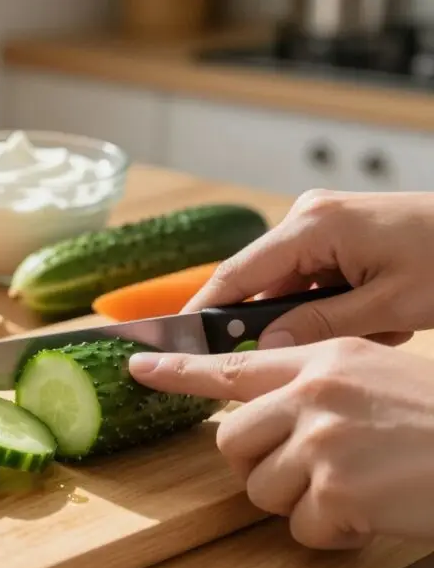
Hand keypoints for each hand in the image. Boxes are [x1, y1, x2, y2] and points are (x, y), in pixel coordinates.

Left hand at [128, 338, 433, 549]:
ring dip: (299, 502)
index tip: (139, 366)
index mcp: (323, 362)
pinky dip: (329, 532)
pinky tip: (368, 514)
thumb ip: (312, 384)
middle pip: (232, 441)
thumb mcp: (373, 377)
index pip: (232, 366)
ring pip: (259, 488)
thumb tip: (258, 408)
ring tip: (352, 489)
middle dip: (258, 465)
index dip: (178, 370)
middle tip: (307, 471)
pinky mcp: (338, 490)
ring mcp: (324, 442)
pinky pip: (300, 526)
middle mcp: (314, 395)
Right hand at [184, 189, 433, 347]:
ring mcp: (324, 223)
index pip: (236, 275)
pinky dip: (341, 306)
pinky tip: (386, 315)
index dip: (204, 313)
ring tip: (384, 325)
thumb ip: (319, 326)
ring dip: (325, 318)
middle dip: (289, 323)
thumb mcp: (389, 305)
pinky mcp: (340, 234)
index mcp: (311, 225)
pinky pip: (318, 280)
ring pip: (294, 288)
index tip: (177, 344)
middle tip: (322, 350)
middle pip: (263, 284)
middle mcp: (308, 217)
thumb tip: (265, 347)